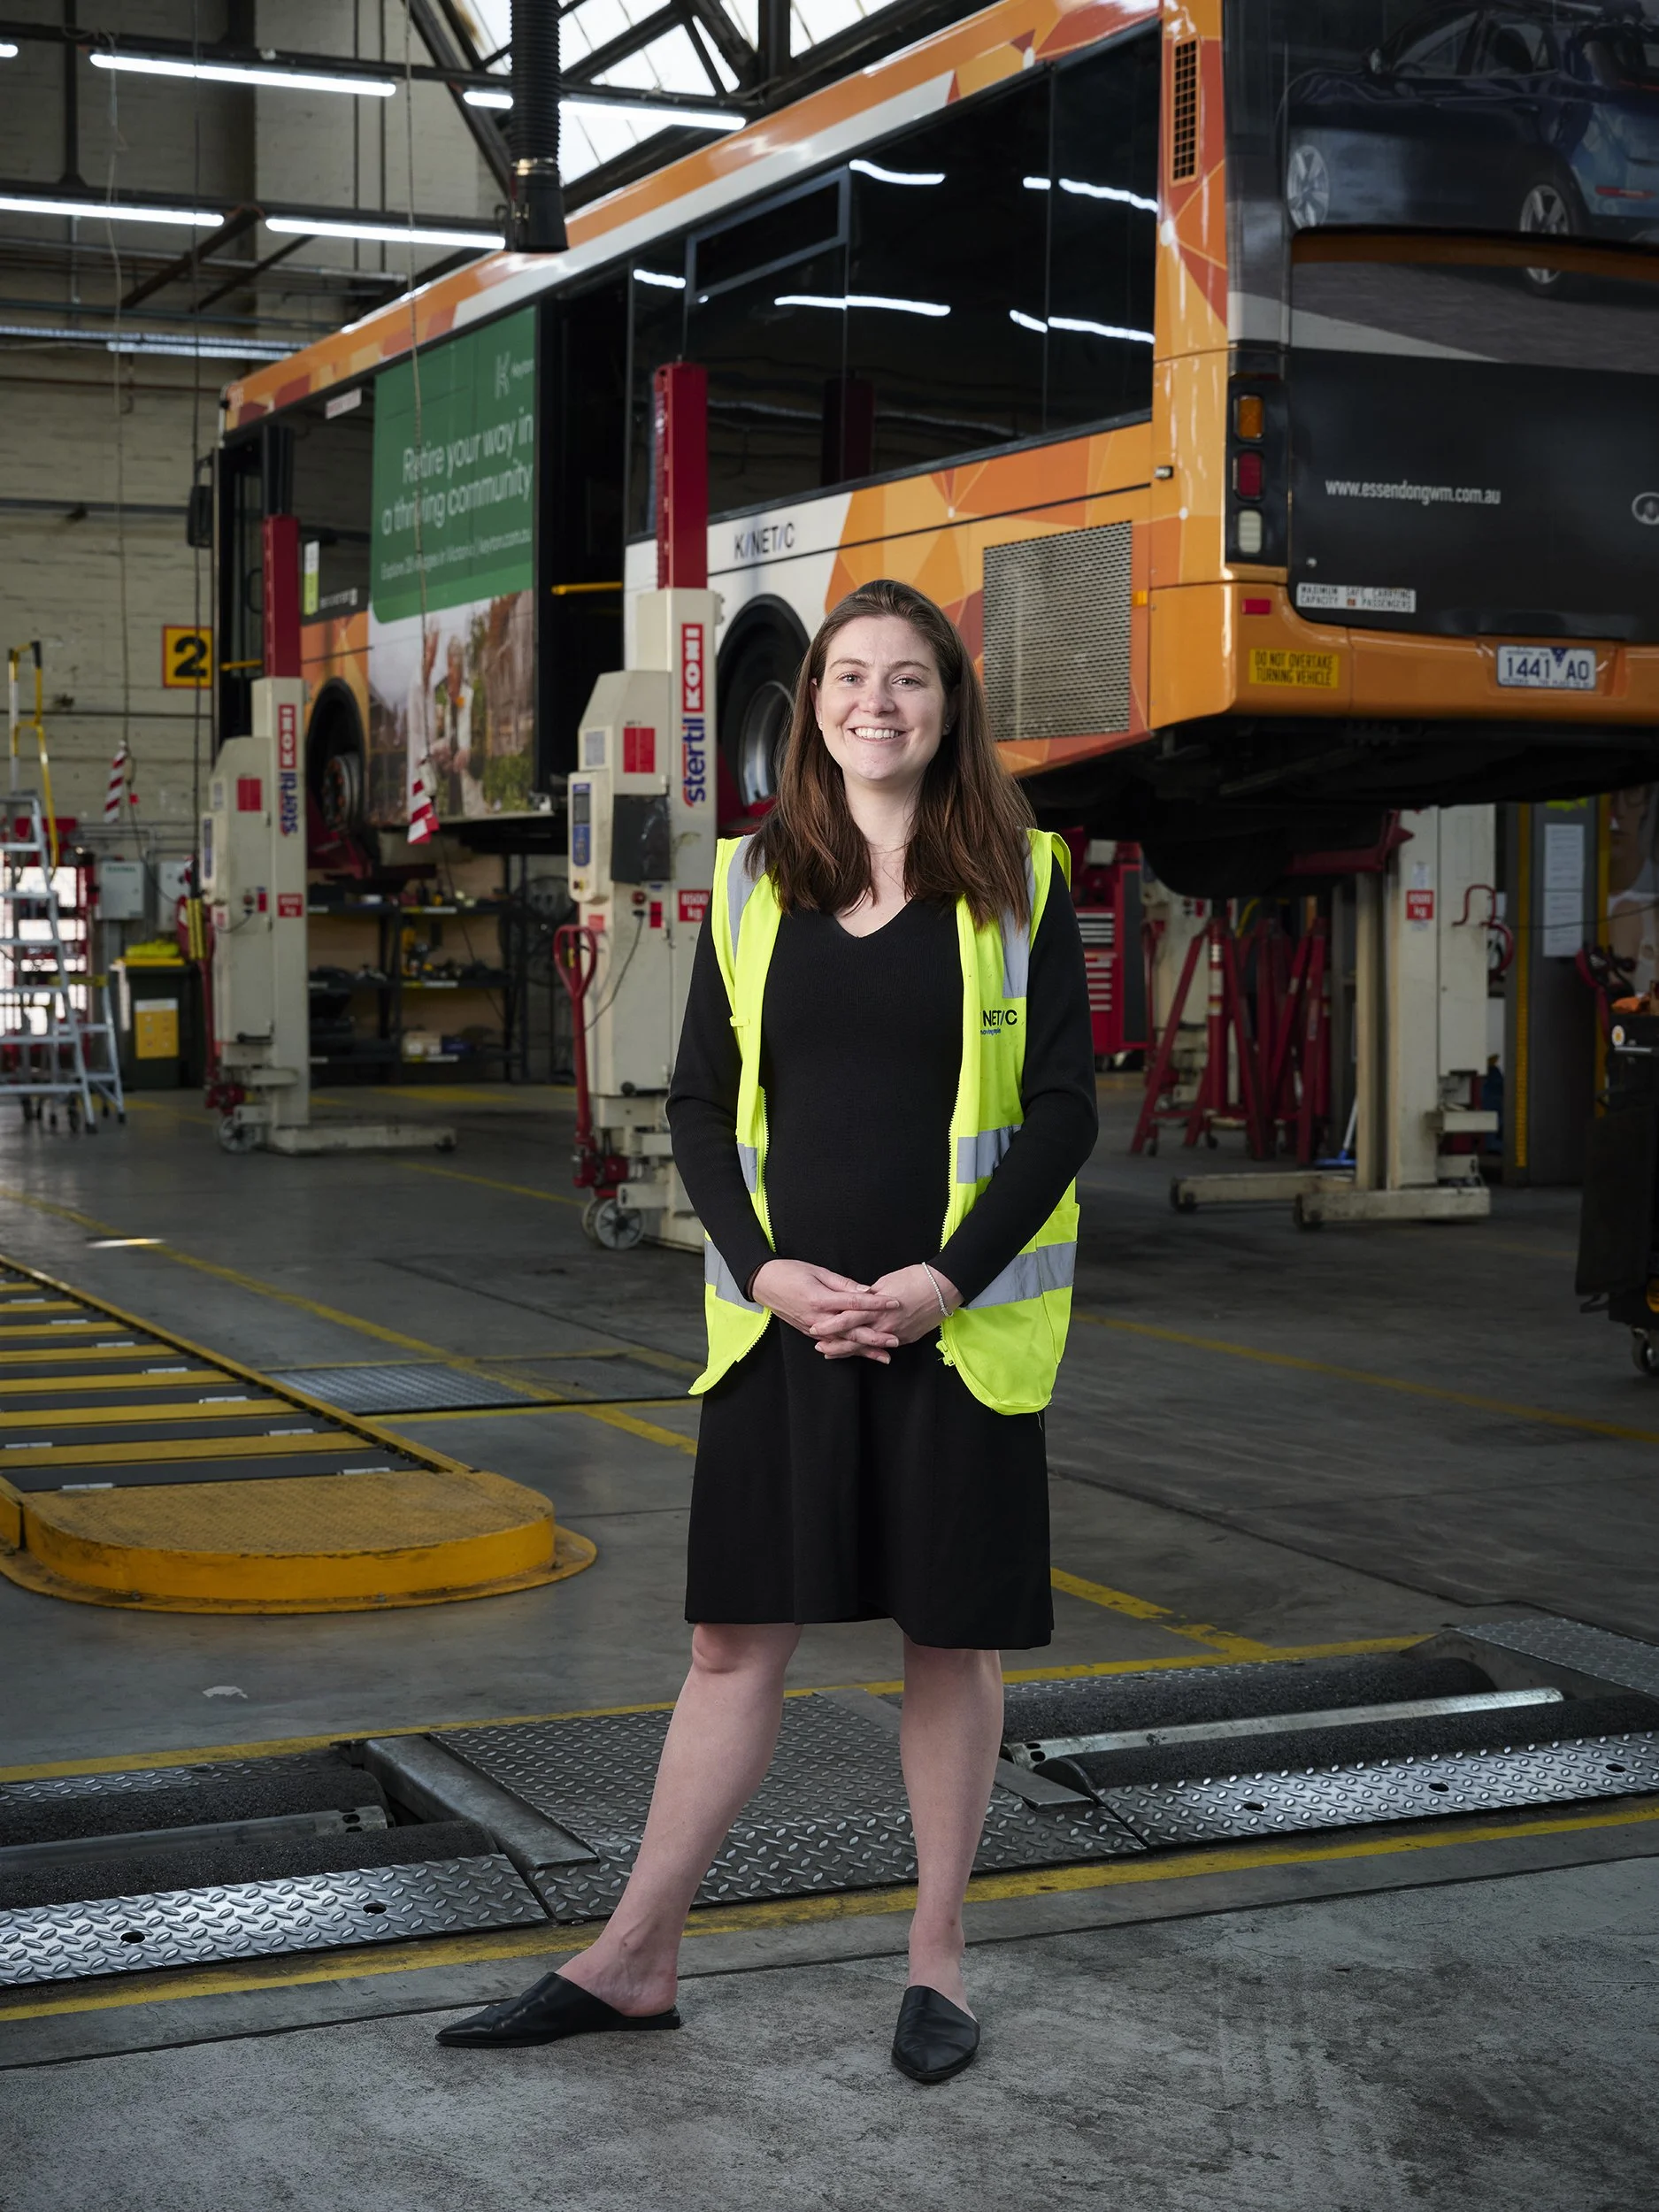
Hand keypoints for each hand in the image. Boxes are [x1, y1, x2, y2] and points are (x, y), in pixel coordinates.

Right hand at [750, 1259, 899, 1361]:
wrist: (763, 1283)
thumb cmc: (790, 1272)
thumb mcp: (817, 1271)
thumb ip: (842, 1284)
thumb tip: (866, 1290)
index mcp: (821, 1299)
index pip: (854, 1303)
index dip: (875, 1304)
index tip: (894, 1303)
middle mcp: (818, 1318)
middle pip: (852, 1330)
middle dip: (875, 1337)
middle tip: (895, 1341)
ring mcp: (812, 1328)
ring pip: (843, 1342)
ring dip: (865, 1350)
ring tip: (885, 1356)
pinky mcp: (808, 1332)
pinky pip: (831, 1344)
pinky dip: (847, 1351)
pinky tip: (860, 1356)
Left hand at [810, 1263, 959, 1360]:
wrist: (944, 1288)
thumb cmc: (915, 1278)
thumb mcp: (887, 1281)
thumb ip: (869, 1294)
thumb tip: (857, 1298)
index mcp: (876, 1307)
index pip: (847, 1318)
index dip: (830, 1325)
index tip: (815, 1328)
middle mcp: (884, 1324)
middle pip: (854, 1338)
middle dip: (835, 1344)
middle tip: (819, 1347)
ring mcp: (896, 1334)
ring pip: (867, 1346)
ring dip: (849, 1350)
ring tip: (832, 1353)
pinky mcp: (906, 1338)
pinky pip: (883, 1346)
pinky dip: (870, 1350)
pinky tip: (860, 1352)